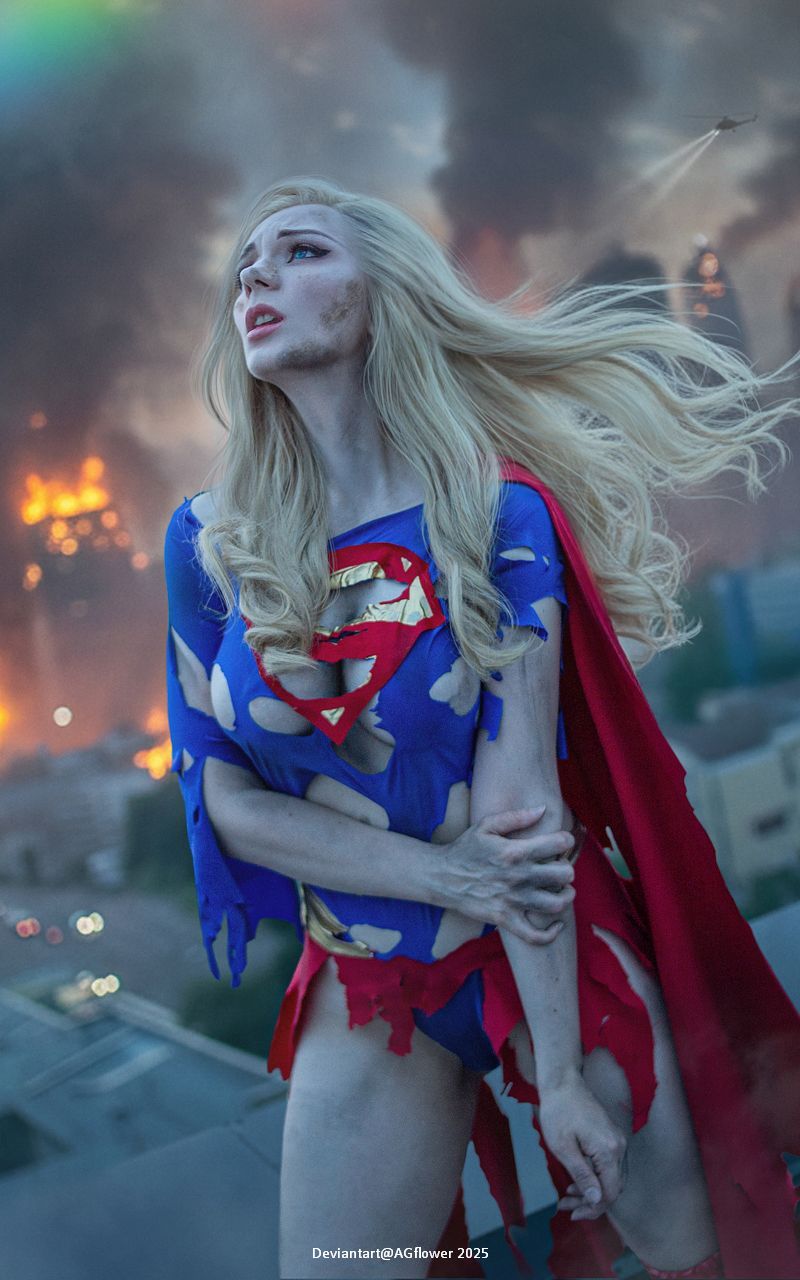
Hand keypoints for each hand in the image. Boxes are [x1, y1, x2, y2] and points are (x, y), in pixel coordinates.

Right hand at [440, 806, 576, 944]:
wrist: (441, 877)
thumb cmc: (465, 849)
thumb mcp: (486, 825)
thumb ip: (516, 817)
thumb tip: (543, 809)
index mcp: (515, 851)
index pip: (558, 844)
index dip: (566, 840)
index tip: (561, 842)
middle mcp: (518, 876)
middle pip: (564, 874)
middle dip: (567, 868)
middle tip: (560, 867)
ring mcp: (513, 900)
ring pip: (557, 904)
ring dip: (566, 896)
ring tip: (562, 890)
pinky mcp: (505, 919)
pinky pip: (535, 935)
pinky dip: (551, 933)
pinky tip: (556, 924)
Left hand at [538, 1074, 627, 1219]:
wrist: (563, 1081)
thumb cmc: (558, 1112)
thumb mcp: (563, 1147)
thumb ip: (582, 1175)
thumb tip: (597, 1200)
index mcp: (609, 1150)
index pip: (610, 1192)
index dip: (593, 1208)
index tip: (572, 1213)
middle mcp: (619, 1146)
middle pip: (612, 1187)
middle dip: (590, 1202)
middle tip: (566, 1207)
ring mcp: (617, 1141)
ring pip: (610, 1178)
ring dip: (591, 1191)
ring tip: (567, 1197)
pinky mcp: (611, 1137)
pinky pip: (608, 1166)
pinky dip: (594, 1177)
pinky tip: (576, 1181)